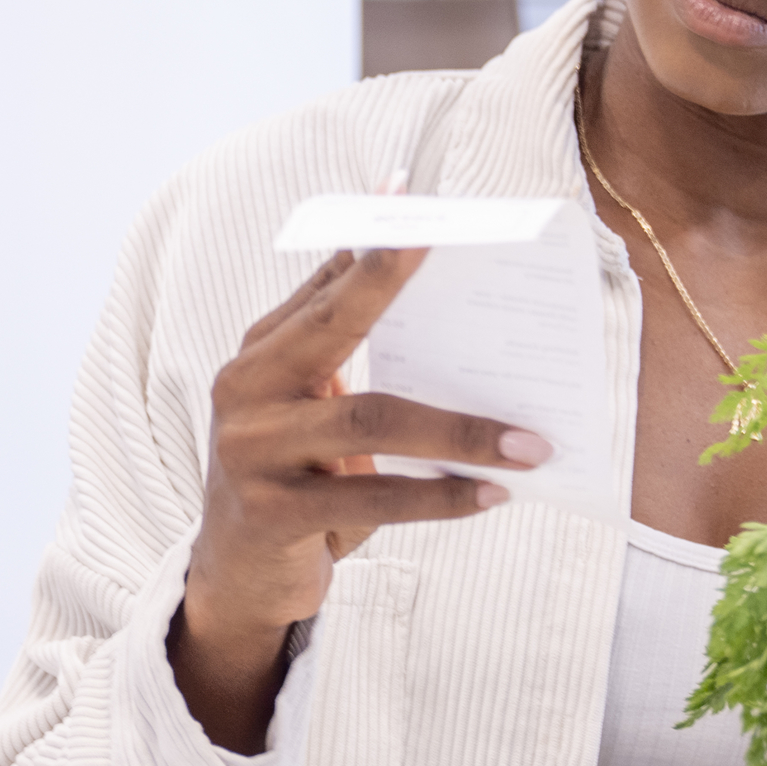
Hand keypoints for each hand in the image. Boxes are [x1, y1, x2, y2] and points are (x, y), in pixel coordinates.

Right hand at [168, 248, 545, 751]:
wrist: (236, 573)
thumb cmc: (295, 476)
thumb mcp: (310, 410)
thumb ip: (348, 357)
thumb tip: (434, 305)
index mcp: (261, 354)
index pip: (324, 286)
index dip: (368, 242)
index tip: (406, 192)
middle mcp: (247, 391)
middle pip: (335, 326)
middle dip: (391, 279)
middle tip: (450, 246)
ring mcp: (253, 452)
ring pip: (371, 421)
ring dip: (462, 431)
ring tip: (531, 445)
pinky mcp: (272, 513)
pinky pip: (372, 499)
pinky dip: (439, 497)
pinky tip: (490, 495)